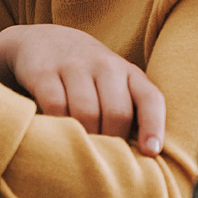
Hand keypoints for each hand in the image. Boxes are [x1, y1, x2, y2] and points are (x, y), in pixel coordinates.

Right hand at [0, 24, 165, 155]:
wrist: (43, 40)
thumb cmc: (88, 73)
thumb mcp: (114, 82)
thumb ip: (129, 109)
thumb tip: (143, 154)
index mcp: (128, 72)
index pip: (150, 98)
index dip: (153, 126)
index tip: (150, 151)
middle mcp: (104, 65)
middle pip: (117, 112)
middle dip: (113, 140)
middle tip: (104, 157)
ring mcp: (73, 65)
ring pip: (86, 112)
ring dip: (86, 137)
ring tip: (83, 149)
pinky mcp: (44, 72)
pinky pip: (55, 106)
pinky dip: (59, 126)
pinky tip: (60, 133)